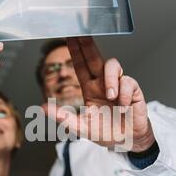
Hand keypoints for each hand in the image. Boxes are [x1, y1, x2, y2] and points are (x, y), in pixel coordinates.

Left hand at [44, 37, 154, 152]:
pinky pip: (128, 82)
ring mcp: (119, 85)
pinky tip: (122, 106)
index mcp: (90, 88)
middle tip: (82, 33)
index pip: (81, 66)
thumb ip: (64, 118)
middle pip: (95, 58)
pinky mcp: (133, 91)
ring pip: (113, 66)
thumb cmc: (106, 133)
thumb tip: (43, 108)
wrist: (128, 142)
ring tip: (110, 96)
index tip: (69, 37)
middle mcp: (103, 83)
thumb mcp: (81, 128)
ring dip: (111, 79)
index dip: (76, 52)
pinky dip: (124, 94)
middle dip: (88, 44)